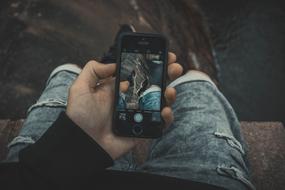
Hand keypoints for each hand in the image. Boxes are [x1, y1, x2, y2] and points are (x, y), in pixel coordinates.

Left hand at [66, 53, 182, 159]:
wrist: (84, 142)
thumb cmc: (80, 117)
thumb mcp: (81, 88)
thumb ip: (93, 70)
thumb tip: (113, 63)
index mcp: (119, 88)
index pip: (139, 73)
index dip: (152, 64)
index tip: (162, 55)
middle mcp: (131, 99)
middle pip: (154, 84)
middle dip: (167, 74)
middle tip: (175, 67)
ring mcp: (139, 113)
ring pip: (160, 101)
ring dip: (169, 94)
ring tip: (169, 90)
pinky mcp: (143, 128)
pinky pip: (160, 122)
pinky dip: (167, 116)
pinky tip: (165, 110)